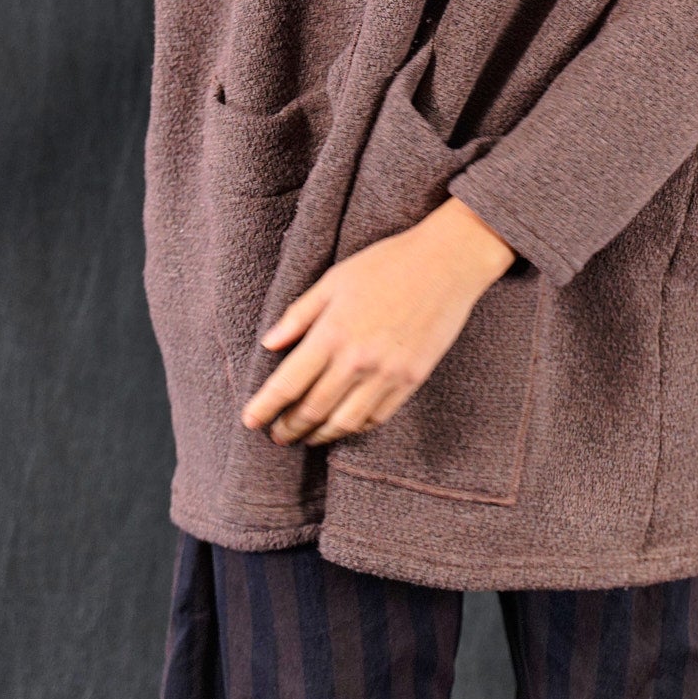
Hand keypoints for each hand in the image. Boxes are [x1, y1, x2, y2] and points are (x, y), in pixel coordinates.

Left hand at [239, 195, 516, 447]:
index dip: (265, 407)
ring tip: (307, 436)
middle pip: (313, 409)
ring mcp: (388, 373)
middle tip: (276, 435)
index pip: (288, 383)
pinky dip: (355, 427)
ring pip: (344, 422)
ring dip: (320, 435)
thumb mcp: (334, 279)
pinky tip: (344, 424)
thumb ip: (299, 314)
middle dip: (289, 428)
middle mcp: (358, 359)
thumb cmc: (387, 263)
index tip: (250, 421)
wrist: (447, 262)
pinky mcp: (412, 379)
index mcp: (333, 332)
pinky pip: (378, 416)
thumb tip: (268, 344)